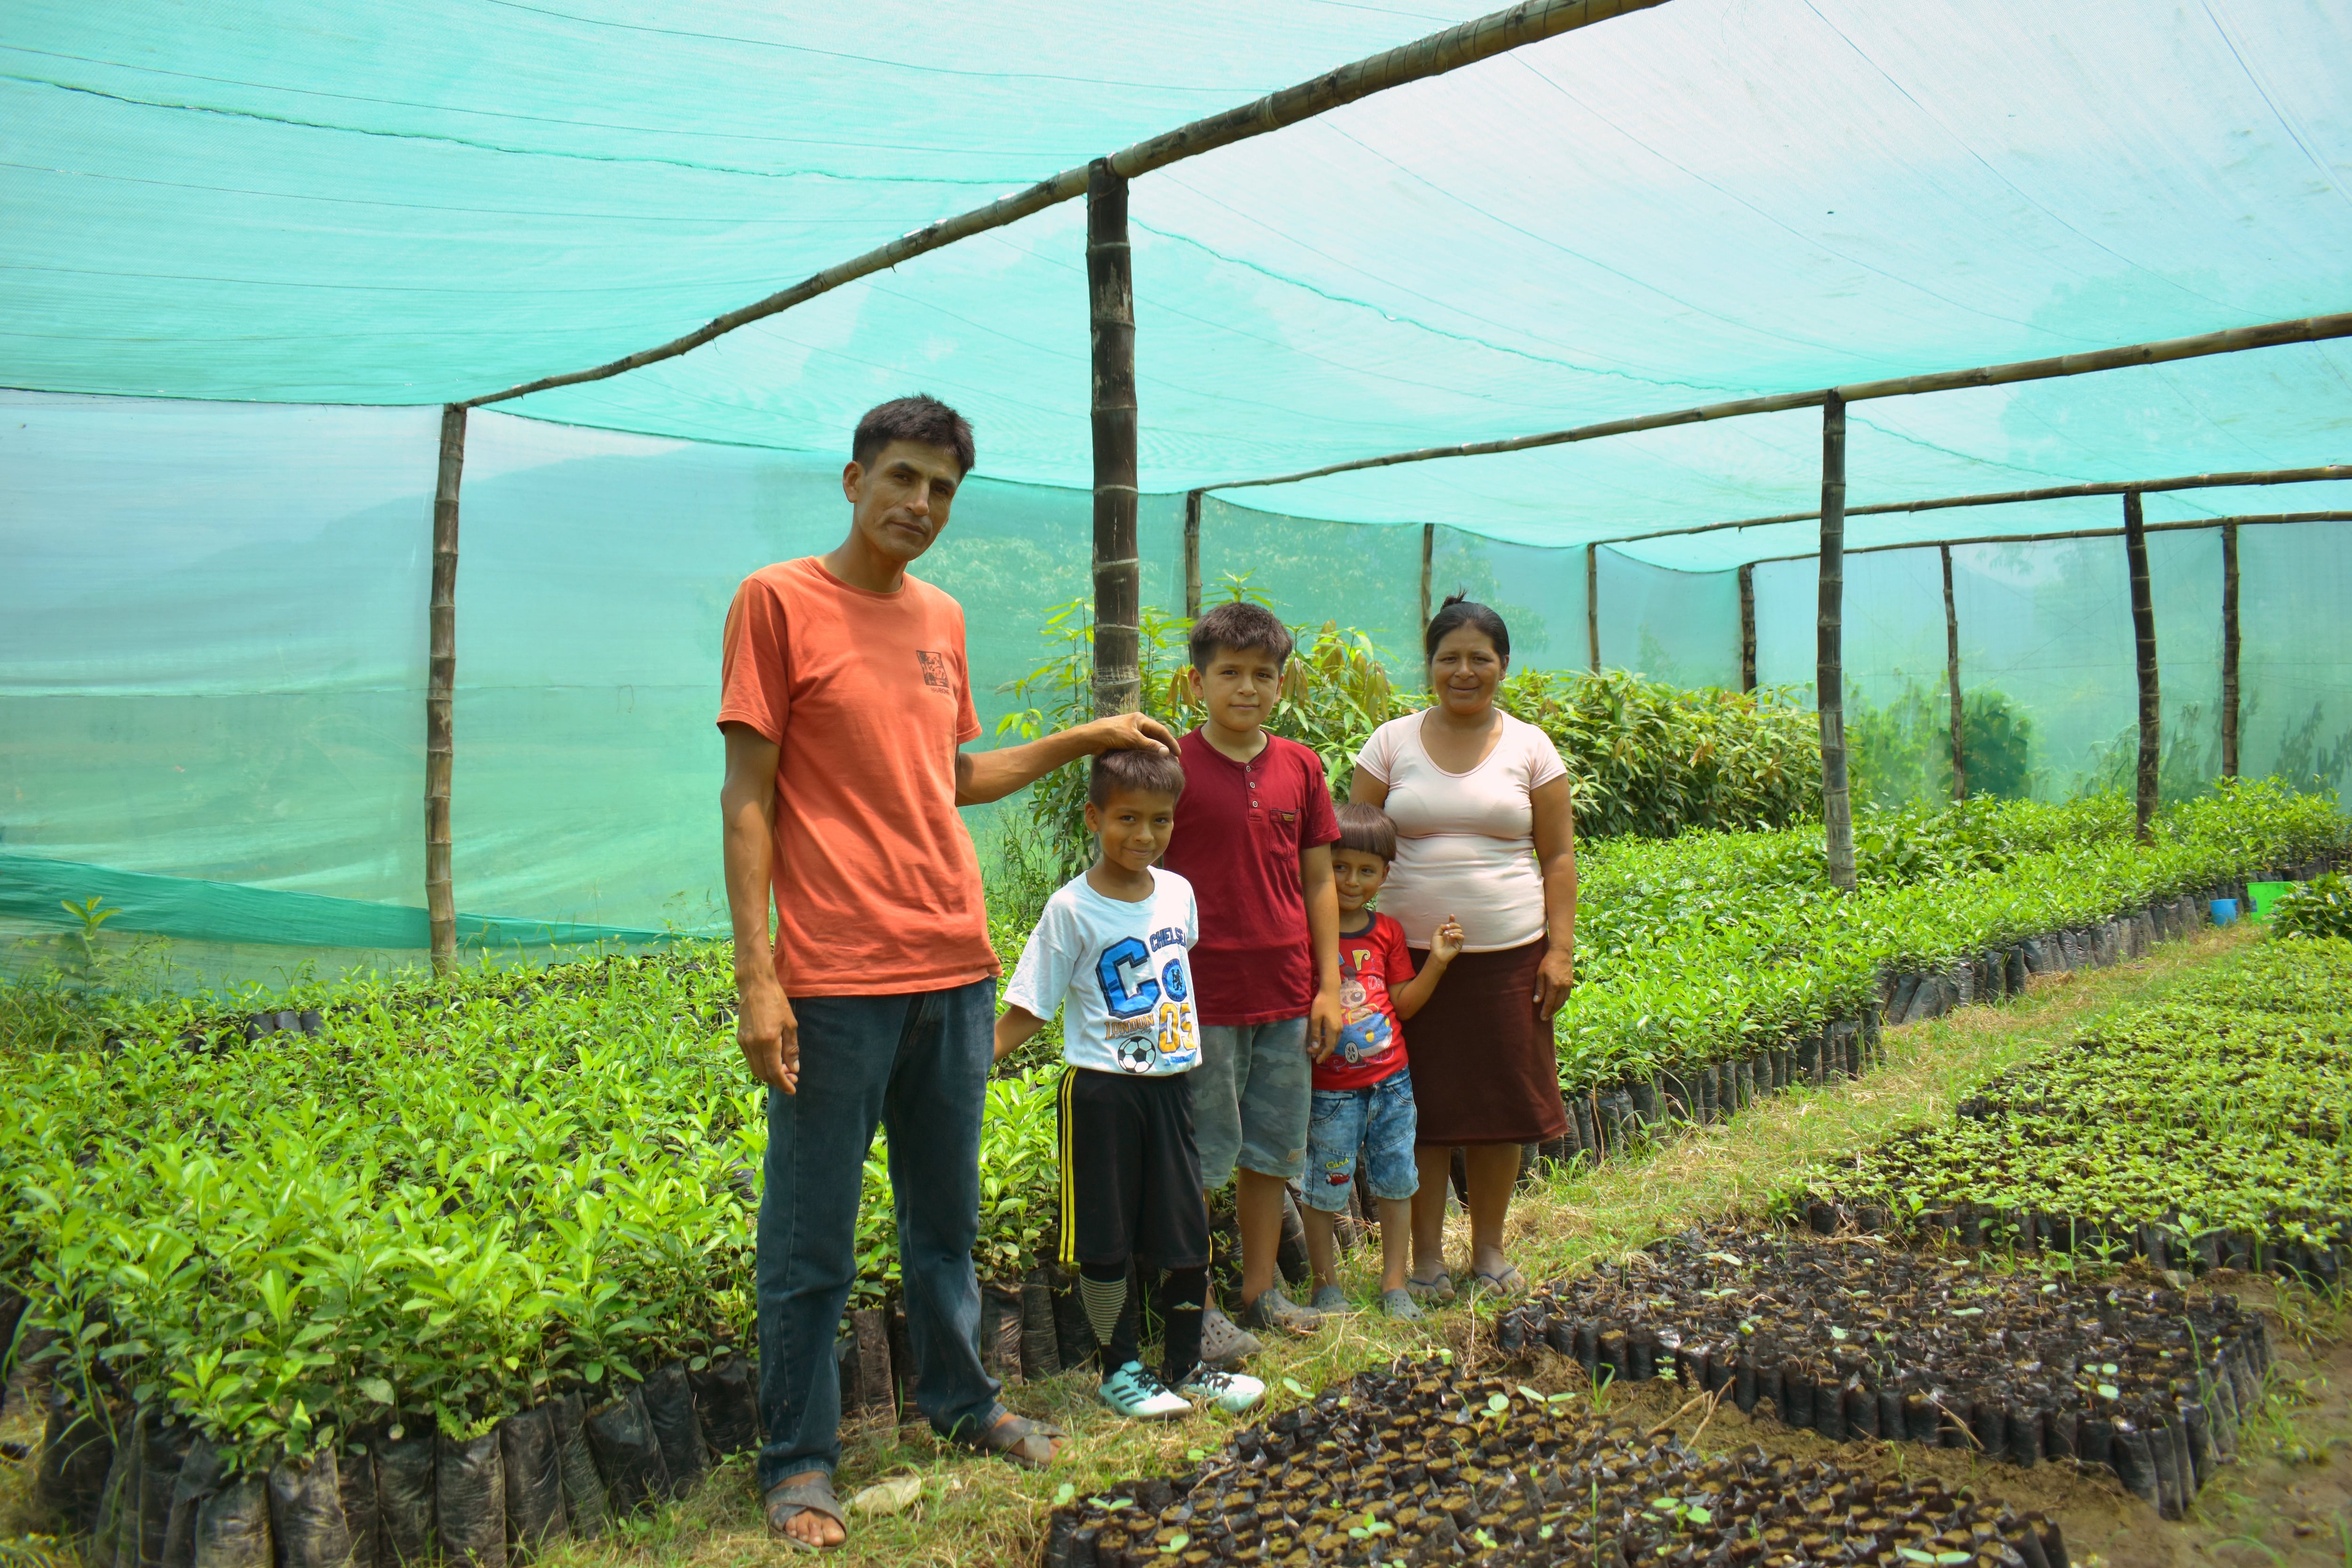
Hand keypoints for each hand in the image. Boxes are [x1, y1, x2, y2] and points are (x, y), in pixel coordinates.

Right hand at [737, 975, 799, 1092]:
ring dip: (769, 1074)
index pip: (775, 1072)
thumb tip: (793, 1069)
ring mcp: (744, 1043)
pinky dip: (761, 1065)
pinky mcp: (740, 1039)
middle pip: (763, 1074)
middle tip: (792, 1079)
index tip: (792, 1090)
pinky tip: (772, 1061)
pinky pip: (750, 1059)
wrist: (755, 986)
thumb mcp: (790, 1025)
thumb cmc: (776, 1002)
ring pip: (755, 1068)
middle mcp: (752, 1045)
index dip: (784, 1084)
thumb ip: (791, 1049)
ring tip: (784, 1071)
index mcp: (767, 1042)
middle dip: (778, 1081)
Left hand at [1079, 711, 1177, 755]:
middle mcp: (1137, 724)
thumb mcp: (1133, 738)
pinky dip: (1147, 753)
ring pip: (1148, 742)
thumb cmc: (1112, 733)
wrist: (1092, 737)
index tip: (1178, 754)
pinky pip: (1140, 746)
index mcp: (1141, 719)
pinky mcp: (1125, 740)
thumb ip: (1150, 745)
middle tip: (1173, 760)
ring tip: (1164, 762)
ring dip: (1156, 750)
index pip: (1161, 730)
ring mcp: (1131, 732)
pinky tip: (1150, 761)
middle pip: (1156, 736)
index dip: (1171, 742)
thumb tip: (1166, 752)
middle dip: (1165, 747)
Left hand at [1307, 985, 1344, 1061]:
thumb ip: (1315, 1033)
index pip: (1329, 1047)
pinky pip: (1333, 1037)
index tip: (1316, 1061)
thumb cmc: (1321, 1003)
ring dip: (1324, 1046)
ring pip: (1333, 1041)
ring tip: (1313, 1047)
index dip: (1323, 1055)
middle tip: (1310, 1052)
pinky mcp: (1338, 1023)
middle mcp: (1338, 1030)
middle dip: (1322, 1051)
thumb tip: (1315, 1046)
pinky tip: (1319, 1039)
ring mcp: (1339, 1027)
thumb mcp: (1315, 1018)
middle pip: (1331, 1046)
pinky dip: (1326, 1041)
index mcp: (1333, 1030)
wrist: (1330, 991)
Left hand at [1430, 915, 1465, 964]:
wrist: (1437, 955)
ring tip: (1447, 934)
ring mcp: (1456, 940)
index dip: (1452, 920)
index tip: (1452, 915)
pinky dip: (1456, 934)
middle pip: (1457, 926)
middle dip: (1452, 924)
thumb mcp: (1436, 934)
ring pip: (1460, 930)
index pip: (1451, 925)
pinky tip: (1451, 936)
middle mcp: (1452, 935)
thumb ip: (1441, 927)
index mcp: (1447, 933)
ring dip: (1453, 930)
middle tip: (1447, 927)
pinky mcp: (1459, 944)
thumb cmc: (1435, 946)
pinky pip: (1462, 937)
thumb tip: (1447, 924)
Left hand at [1534, 943, 1575, 1019]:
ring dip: (1556, 1009)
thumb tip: (1536, 1001)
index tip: (1542, 1018)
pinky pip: (1566, 997)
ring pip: (1563, 1002)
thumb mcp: (1540, 974)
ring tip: (1550, 1013)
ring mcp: (1568, 986)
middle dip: (1551, 1012)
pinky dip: (1561, 1002)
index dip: (1545, 1011)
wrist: (1561, 953)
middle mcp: (1563, 987)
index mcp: (1554, 985)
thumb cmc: (1548, 962)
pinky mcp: (1571, 984)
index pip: (1550, 1003)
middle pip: (1557, 1004)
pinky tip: (1557, 1004)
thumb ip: (1539, 989)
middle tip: (1545, 1018)